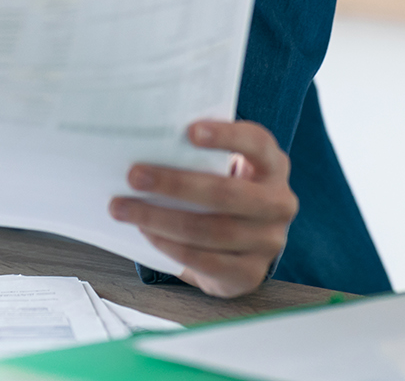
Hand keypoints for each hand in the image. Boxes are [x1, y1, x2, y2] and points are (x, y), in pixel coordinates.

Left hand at [108, 119, 298, 298]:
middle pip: (227, 193)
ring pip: (212, 231)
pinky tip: (147, 233)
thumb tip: (143, 141)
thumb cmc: (222, 195)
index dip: (227, 136)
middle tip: (134, 176)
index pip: (257, 143)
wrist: (241, 249)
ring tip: (125, 209)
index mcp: (273, 166)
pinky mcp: (251, 273)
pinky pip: (206, 261)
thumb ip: (199, 156)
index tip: (190, 131)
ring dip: (161, 219)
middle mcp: (279, 202)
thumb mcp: (223, 170)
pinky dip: (171, 247)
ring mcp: (269, 241)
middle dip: (175, 184)